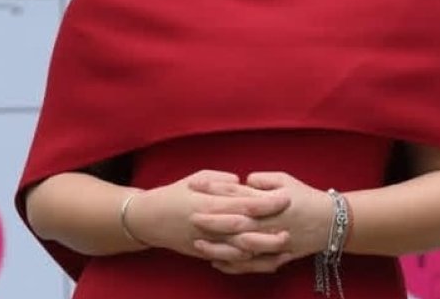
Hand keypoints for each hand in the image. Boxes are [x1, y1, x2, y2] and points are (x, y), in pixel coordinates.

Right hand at [124, 170, 289, 263]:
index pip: (242, 202)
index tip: (284, 198)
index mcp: (209, 201)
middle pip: (244, 229)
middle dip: (268, 229)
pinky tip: (259, 259)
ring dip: (260, 249)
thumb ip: (221, 180)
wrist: (149, 218)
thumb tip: (242, 181)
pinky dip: (244, 262)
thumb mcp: (197, 177)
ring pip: (237, 249)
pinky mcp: (203, 252)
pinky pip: (227, 260)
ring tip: (281, 246)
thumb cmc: (176, 193)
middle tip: (289, 227)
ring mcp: (206, 241)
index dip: (265, 202)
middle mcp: (208, 223)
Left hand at [189, 172, 331, 273]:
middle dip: (211, 221)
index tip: (197, 187)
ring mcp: (271, 244)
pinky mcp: (275, 258)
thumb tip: (243, 180)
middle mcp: (268, 225)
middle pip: (233, 224)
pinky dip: (233, 265)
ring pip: (239, 248)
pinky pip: (251, 266)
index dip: (215, 192)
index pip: (236, 197)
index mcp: (268, 204)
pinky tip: (216, 262)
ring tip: (197, 243)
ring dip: (217, 246)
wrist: (330, 222)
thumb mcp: (286, 180)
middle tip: (190, 216)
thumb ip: (262, 180)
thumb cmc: (306, 197)